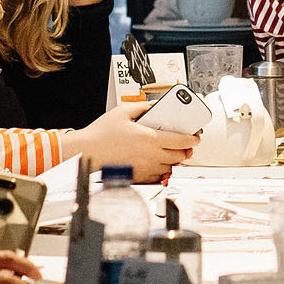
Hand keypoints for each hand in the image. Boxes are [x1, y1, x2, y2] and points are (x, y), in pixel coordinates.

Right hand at [73, 104, 197, 181]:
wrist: (86, 153)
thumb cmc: (101, 134)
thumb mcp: (123, 111)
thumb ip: (144, 107)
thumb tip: (156, 106)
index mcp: (150, 138)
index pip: (182, 140)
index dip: (194, 137)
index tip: (197, 135)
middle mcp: (151, 156)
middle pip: (181, 155)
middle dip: (187, 149)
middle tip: (187, 142)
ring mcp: (146, 168)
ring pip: (171, 167)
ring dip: (175, 159)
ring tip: (171, 150)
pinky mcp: (140, 177)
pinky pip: (159, 176)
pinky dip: (163, 170)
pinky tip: (158, 161)